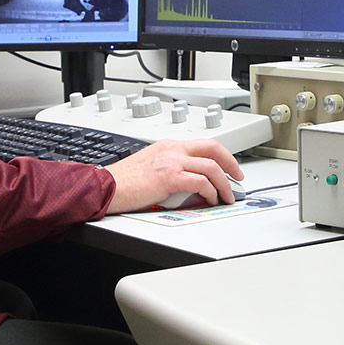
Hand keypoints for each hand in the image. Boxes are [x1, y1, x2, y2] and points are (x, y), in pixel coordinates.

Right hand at [103, 138, 240, 212]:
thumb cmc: (122, 181)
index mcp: (168, 145)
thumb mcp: (151, 167)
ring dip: (224, 183)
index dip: (221, 155)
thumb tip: (190, 184)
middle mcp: (172, 149)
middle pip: (213, 148)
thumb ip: (171, 169)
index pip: (203, 145)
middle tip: (238, 177)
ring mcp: (171, 161)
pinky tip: (211, 200)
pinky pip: (201, 182)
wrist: (105, 186)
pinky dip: (211, 192)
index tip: (229, 166)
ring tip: (227, 196)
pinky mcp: (169, 176)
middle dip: (231, 163)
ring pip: (211, 166)